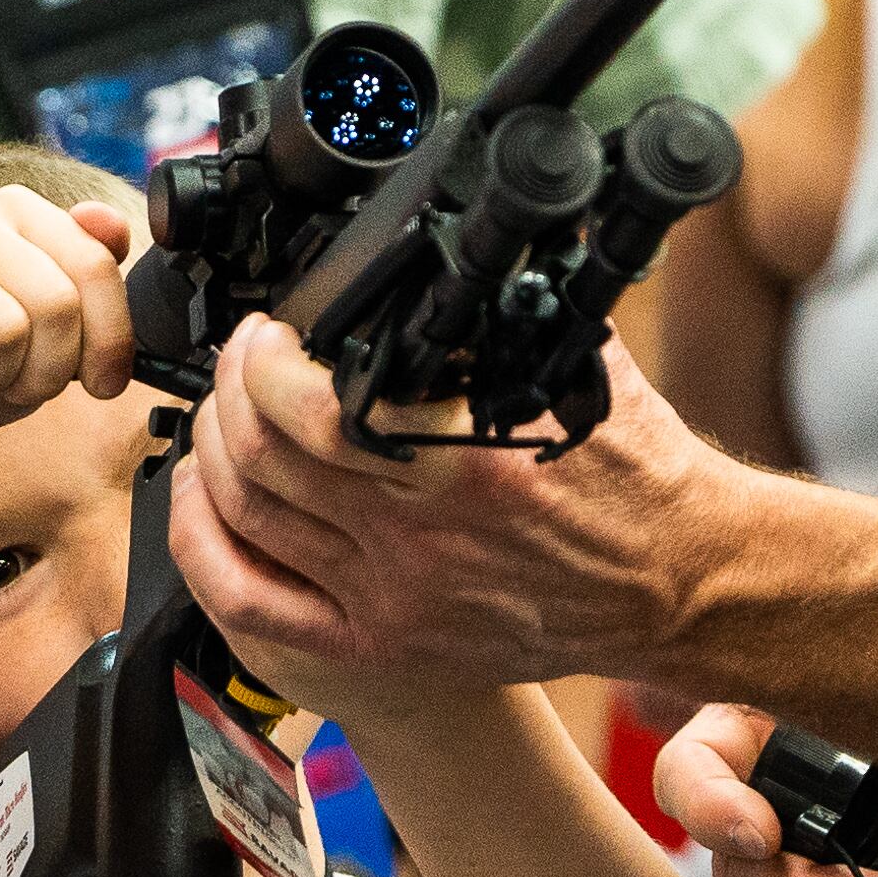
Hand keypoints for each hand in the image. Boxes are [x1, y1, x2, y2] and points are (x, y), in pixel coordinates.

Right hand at [0, 187, 135, 478]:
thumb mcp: (65, 327)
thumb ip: (95, 273)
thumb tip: (111, 221)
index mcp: (18, 211)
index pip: (96, 265)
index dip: (110, 339)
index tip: (100, 380)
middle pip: (57, 302)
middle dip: (52, 367)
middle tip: (17, 378)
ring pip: (9, 331)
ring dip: (2, 379)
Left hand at [169, 316, 718, 700]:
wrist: (675, 582)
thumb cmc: (636, 472)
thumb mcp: (578, 364)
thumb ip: (507, 306)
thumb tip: (457, 233)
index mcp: (466, 461)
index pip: (310, 406)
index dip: (264, 359)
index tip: (270, 334)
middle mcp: (420, 534)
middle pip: (262, 456)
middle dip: (231, 392)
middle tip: (244, 362)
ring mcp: (394, 596)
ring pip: (246, 516)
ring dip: (212, 455)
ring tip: (226, 418)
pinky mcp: (383, 643)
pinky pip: (251, 601)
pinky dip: (204, 545)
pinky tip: (202, 503)